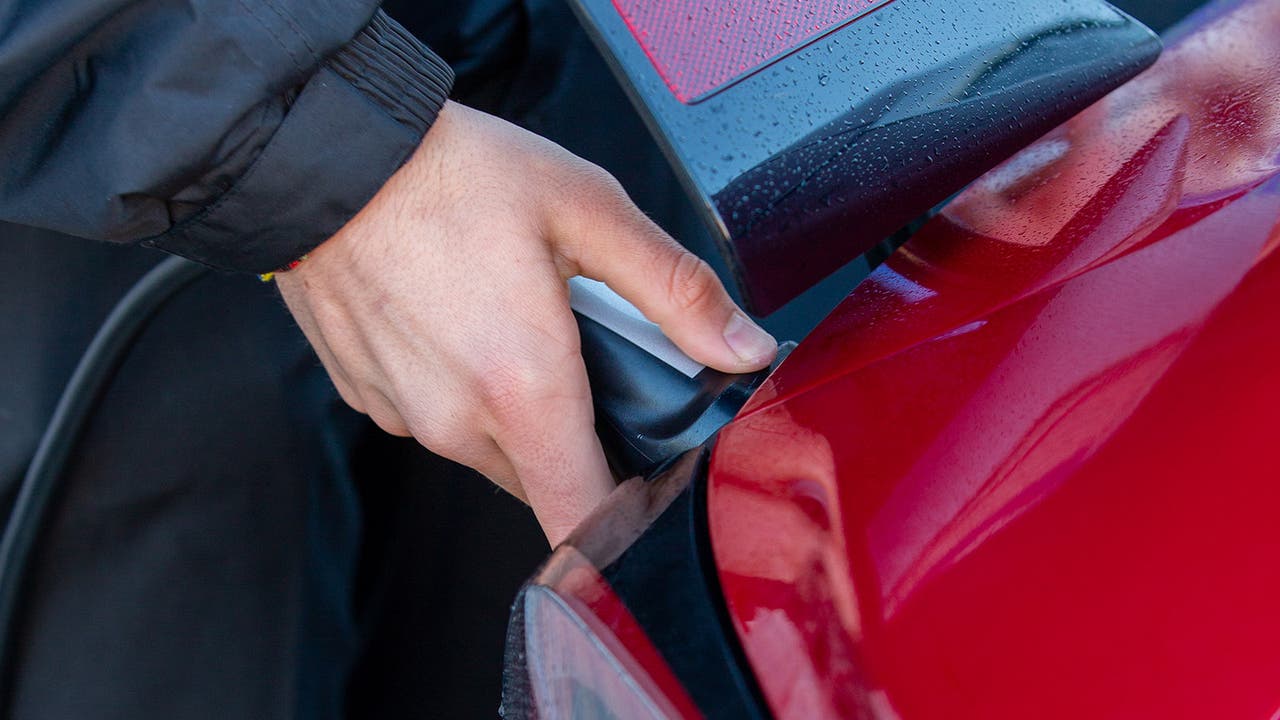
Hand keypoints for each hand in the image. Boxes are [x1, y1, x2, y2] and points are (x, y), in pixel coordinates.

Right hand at [276, 101, 776, 545]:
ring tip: (517, 324)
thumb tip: (743, 346)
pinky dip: (459, 390)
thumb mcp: (587, 212)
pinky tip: (460, 321)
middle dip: (577, 438)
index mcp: (524, 389)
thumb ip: (675, 290)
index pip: (585, 519)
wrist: (327, 154)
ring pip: (488, 452)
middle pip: (544, 480)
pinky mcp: (368, 399)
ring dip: (515, 412)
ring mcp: (407, 416)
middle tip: (582, 357)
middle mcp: (458, 421)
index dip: (628, 519)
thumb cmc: (450, 174)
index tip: (649, 486)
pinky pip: (436, 420)